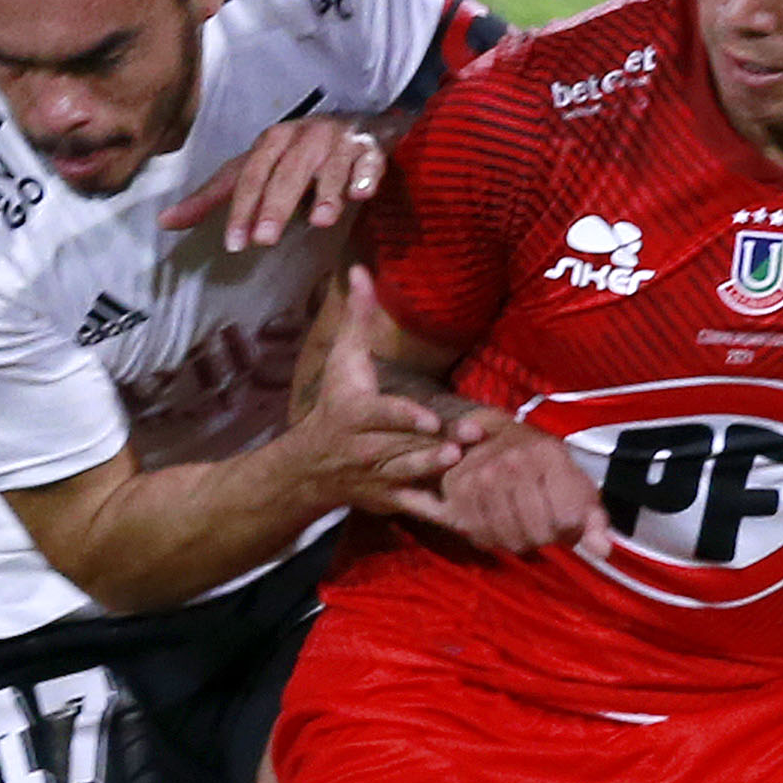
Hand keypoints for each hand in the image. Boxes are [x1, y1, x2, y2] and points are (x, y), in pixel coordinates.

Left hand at [161, 115, 390, 252]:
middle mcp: (304, 136)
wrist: (357, 124)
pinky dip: (367, 175)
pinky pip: (370, 161)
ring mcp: (339, 140)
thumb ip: (215, 196)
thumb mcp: (255, 170)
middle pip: (287, 172)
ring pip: (331, 165)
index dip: (242, 209)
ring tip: (322, 221)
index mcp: (273, 141)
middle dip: (276, 205)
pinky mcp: (370, 147)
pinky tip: (363, 194)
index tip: (235, 244)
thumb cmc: (298, 154)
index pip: (251, 176)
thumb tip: (165, 222)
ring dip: (327, 191)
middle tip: (265, 240)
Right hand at [267, 270, 458, 508]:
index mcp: (357, 414)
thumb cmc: (334, 404)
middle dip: (435, 443)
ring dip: (436, 470)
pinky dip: (440, 512)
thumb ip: (357, 318)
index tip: (428, 420)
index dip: (405, 418)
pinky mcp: (389, 500)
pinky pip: (416, 507)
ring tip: (462, 462)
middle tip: (470, 439)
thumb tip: (361, 270)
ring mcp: (379, 477)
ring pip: (411, 475)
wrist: (311, 466)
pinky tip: (469, 512)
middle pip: (405, 445)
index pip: (382, 416)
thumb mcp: (341, 360)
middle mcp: (368, 448)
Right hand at [386, 409, 597, 554]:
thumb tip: (602, 550)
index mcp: (548, 454)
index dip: (569, 529)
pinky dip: (492, 538)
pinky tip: (497, 524)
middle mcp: (512, 461)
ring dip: (517, 539)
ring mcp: (481, 474)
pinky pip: (480, 534)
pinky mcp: (456, 490)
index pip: (566, 519)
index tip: (565, 519)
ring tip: (519, 521)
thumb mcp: (578, 487)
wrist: (496, 439)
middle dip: (543, 536)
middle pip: (536, 532)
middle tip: (540, 522)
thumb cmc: (545, 469)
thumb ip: (594, 521)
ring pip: (508, 537)